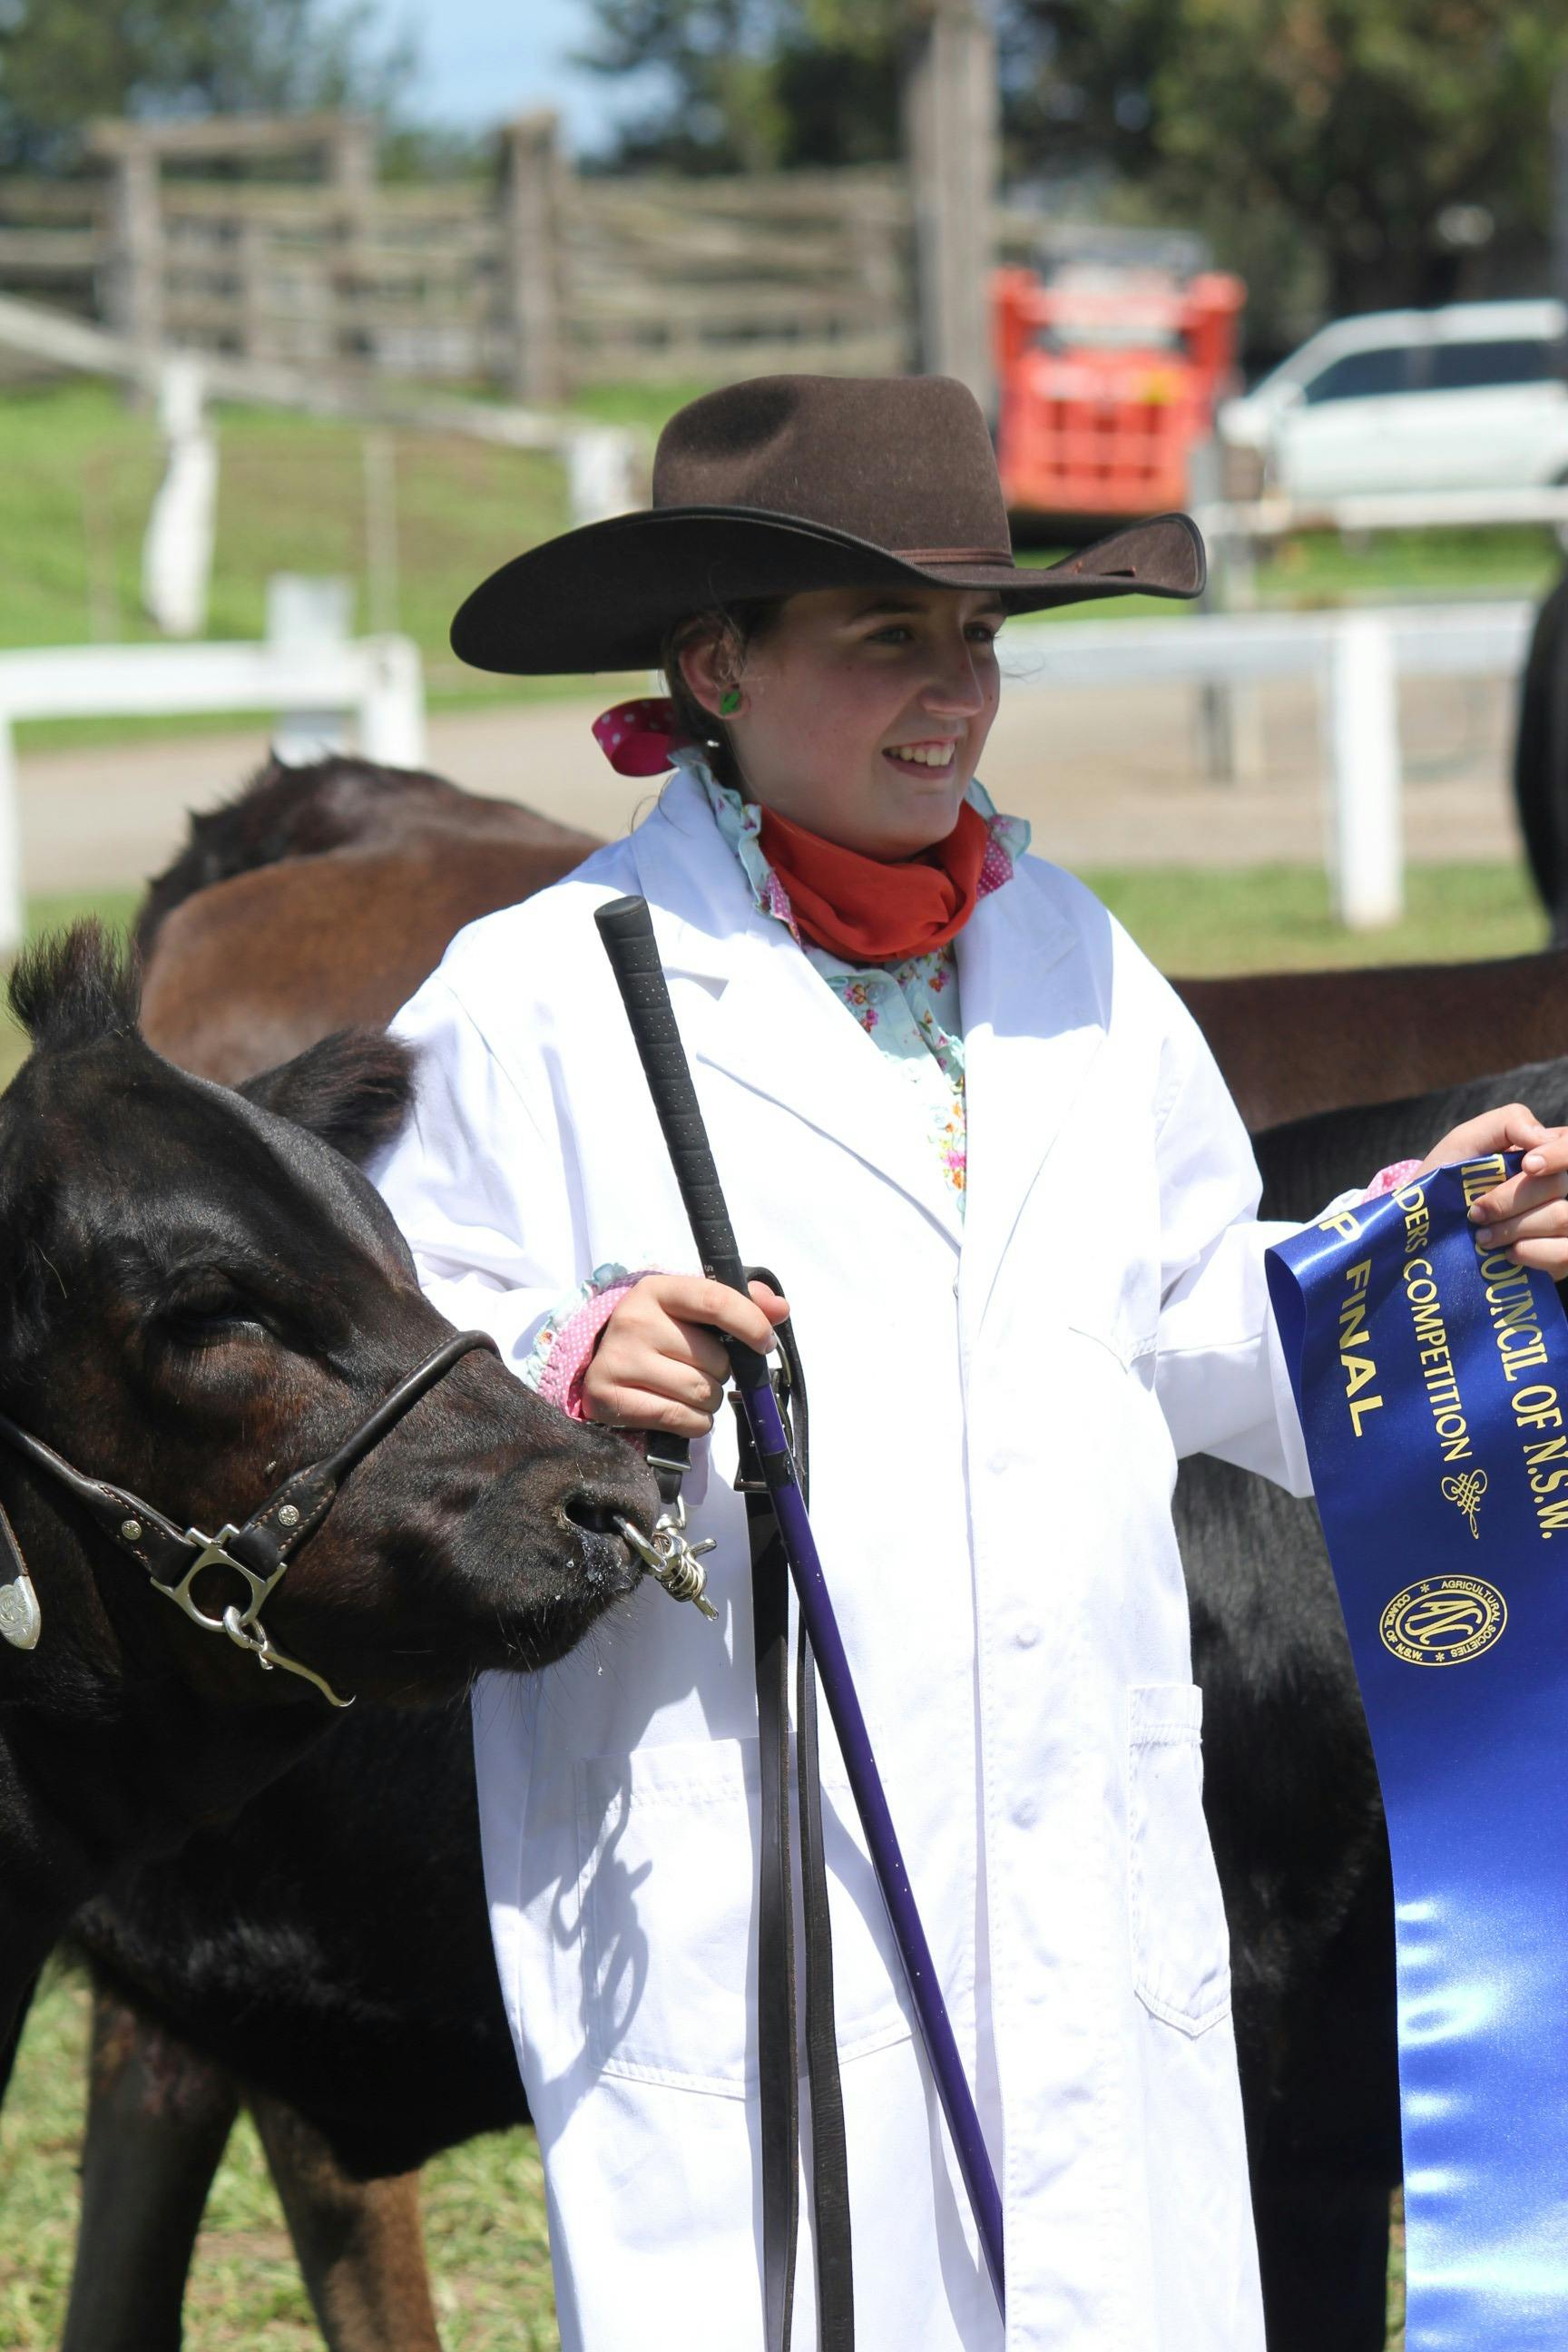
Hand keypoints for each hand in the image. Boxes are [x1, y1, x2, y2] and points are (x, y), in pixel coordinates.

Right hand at [580, 1273, 790, 1436]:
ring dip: (710, 1401)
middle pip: (714, 1359)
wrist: (605, 1360)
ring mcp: (618, 1359)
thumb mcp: (695, 1309)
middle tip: (704, 1369)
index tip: (764, 1343)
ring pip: (701, 1393)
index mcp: (658, 1290)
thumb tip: (780, 1309)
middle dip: (722, 1372)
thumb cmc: (664, 1331)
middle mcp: (634, 1320)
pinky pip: (680, 1419)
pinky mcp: (607, 1397)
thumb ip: (742, 1302)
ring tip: (690, 1390)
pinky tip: (681, 1410)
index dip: (751, 1324)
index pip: (715, 1301)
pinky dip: (694, 1422)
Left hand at [1417, 1104, 1567, 1274]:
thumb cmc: (1449, 1177)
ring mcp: (1564, 1222)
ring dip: (1513, 1228)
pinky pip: (1564, 1254)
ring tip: (1482, 1235)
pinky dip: (1531, 1254)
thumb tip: (1543, 1139)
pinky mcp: (1560, 1255)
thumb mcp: (1468, 1141)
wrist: (1429, 1227)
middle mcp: (1562, 1186)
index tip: (1527, 1165)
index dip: (1560, 1154)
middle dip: (1509, 1200)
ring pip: (1562, 1219)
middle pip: (1559, 1185)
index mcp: (1548, 1152)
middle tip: (1476, 1211)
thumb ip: (1508, 1123)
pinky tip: (1508, 1253)